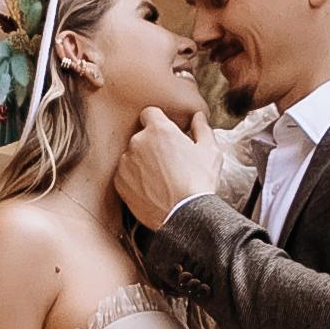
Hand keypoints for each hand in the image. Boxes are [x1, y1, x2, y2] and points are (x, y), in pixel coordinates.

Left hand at [115, 103, 222, 229]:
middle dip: (152, 144)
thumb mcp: (209, 151)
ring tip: (160, 178)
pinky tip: (151, 189)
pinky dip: (134, 179)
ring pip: (132, 156)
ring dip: (142, 162)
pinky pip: (125, 174)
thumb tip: (198, 117)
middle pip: (141, 136)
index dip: (158, 122)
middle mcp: (137, 142)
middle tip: (168, 161)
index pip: (150, 113)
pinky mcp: (119, 182)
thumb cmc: (199, 182)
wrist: (185, 215)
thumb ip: (201, 128)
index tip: (166, 134)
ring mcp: (125, 162)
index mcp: (159, 129)